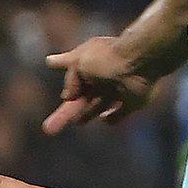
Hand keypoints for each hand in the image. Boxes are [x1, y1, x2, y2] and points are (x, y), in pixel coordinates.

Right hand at [44, 36, 161, 133]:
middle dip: (65, 114)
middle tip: (47, 129)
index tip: (52, 74)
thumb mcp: (78, 62)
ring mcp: (117, 91)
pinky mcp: (132, 102)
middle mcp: (102, 79)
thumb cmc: (106, 58)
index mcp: (89, 65)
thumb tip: (67, 97)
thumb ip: (70, 79)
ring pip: (98, 107)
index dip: (65, 84)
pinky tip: (104, 118)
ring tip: (78, 123)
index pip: (72, 79)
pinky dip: (111, 118)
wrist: (140, 61)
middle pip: (81, 100)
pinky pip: (119, 114)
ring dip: (86, 115)